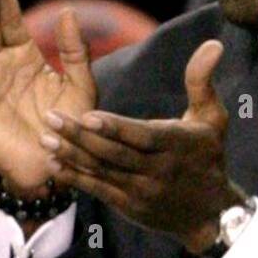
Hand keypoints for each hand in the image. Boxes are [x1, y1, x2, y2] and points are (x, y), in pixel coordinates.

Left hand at [38, 39, 239, 253]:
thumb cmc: (209, 156)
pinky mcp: (131, 206)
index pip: (143, 136)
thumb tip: (213, 44)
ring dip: (72, 156)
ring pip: (103, 171)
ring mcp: (143, 191)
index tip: (88, 115)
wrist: (211, 214)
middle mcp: (159, 170)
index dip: (116, 127)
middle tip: (51, 118)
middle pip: (116, 153)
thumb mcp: (213, 118)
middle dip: (81, 137)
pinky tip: (55, 164)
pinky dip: (77, 178)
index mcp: (176, 144)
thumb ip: (201, 81)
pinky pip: (100, 190)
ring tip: (45, 139)